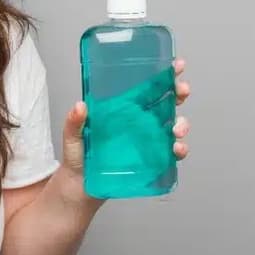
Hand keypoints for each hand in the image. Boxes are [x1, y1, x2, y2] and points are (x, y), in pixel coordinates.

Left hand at [58, 58, 192, 201]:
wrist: (81, 188)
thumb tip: (79, 106)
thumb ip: (74, 122)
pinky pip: (171, 153)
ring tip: (177, 129)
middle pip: (166, 102)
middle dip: (179, 93)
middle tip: (182, 90)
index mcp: (123, 110)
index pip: (146, 88)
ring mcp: (147, 141)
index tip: (175, 66)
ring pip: (174, 126)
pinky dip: (179, 150)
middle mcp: (139, 122)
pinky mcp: (151, 160)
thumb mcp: (72, 136)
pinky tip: (177, 149)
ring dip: (182, 124)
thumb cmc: (78, 158)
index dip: (163, 75)